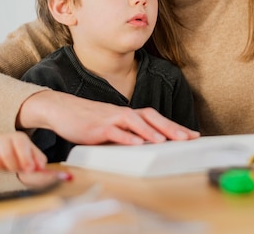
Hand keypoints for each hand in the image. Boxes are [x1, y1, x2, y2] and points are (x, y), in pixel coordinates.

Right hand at [0, 131, 46, 171]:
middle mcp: (3, 138)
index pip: (21, 144)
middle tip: (18, 172)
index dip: (25, 158)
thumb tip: (48, 171)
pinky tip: (0, 171)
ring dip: (3, 171)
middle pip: (6, 154)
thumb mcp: (35, 162)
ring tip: (9, 171)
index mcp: (19, 137)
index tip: (30, 169)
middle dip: (14, 167)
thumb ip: (40, 165)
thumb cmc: (24, 161)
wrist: (8, 162)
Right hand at [17, 90, 199, 145]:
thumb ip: (127, 133)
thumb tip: (144, 145)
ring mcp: (110, 119)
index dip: (175, 126)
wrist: (61, 109)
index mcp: (128, 114)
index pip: (156, 118)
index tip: (192, 134)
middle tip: (188, 137)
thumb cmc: (87, 120)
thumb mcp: (111, 127)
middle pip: (151, 117)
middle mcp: (123, 114)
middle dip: (171, 127)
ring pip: (135, 122)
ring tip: (165, 141)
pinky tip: (137, 144)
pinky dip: (126, 137)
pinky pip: (114, 131)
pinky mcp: (97, 127)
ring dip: (151, 131)